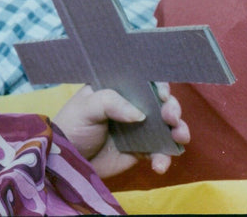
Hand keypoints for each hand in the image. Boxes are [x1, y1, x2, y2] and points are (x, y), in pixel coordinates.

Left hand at [53, 83, 189, 177]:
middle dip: (173, 108)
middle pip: (162, 103)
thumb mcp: (86, 108)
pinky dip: (164, 158)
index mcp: (118, 90)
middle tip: (170, 118)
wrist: (67, 159)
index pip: (144, 81)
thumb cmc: (73, 126)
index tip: (162, 94)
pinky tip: (158, 165)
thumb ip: (111, 103)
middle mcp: (132, 107)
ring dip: (179, 131)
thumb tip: (140, 114)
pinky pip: (161, 153)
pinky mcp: (141, 151)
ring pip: (168, 127)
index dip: (158, 85)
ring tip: (178, 137)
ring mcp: (139, 129)